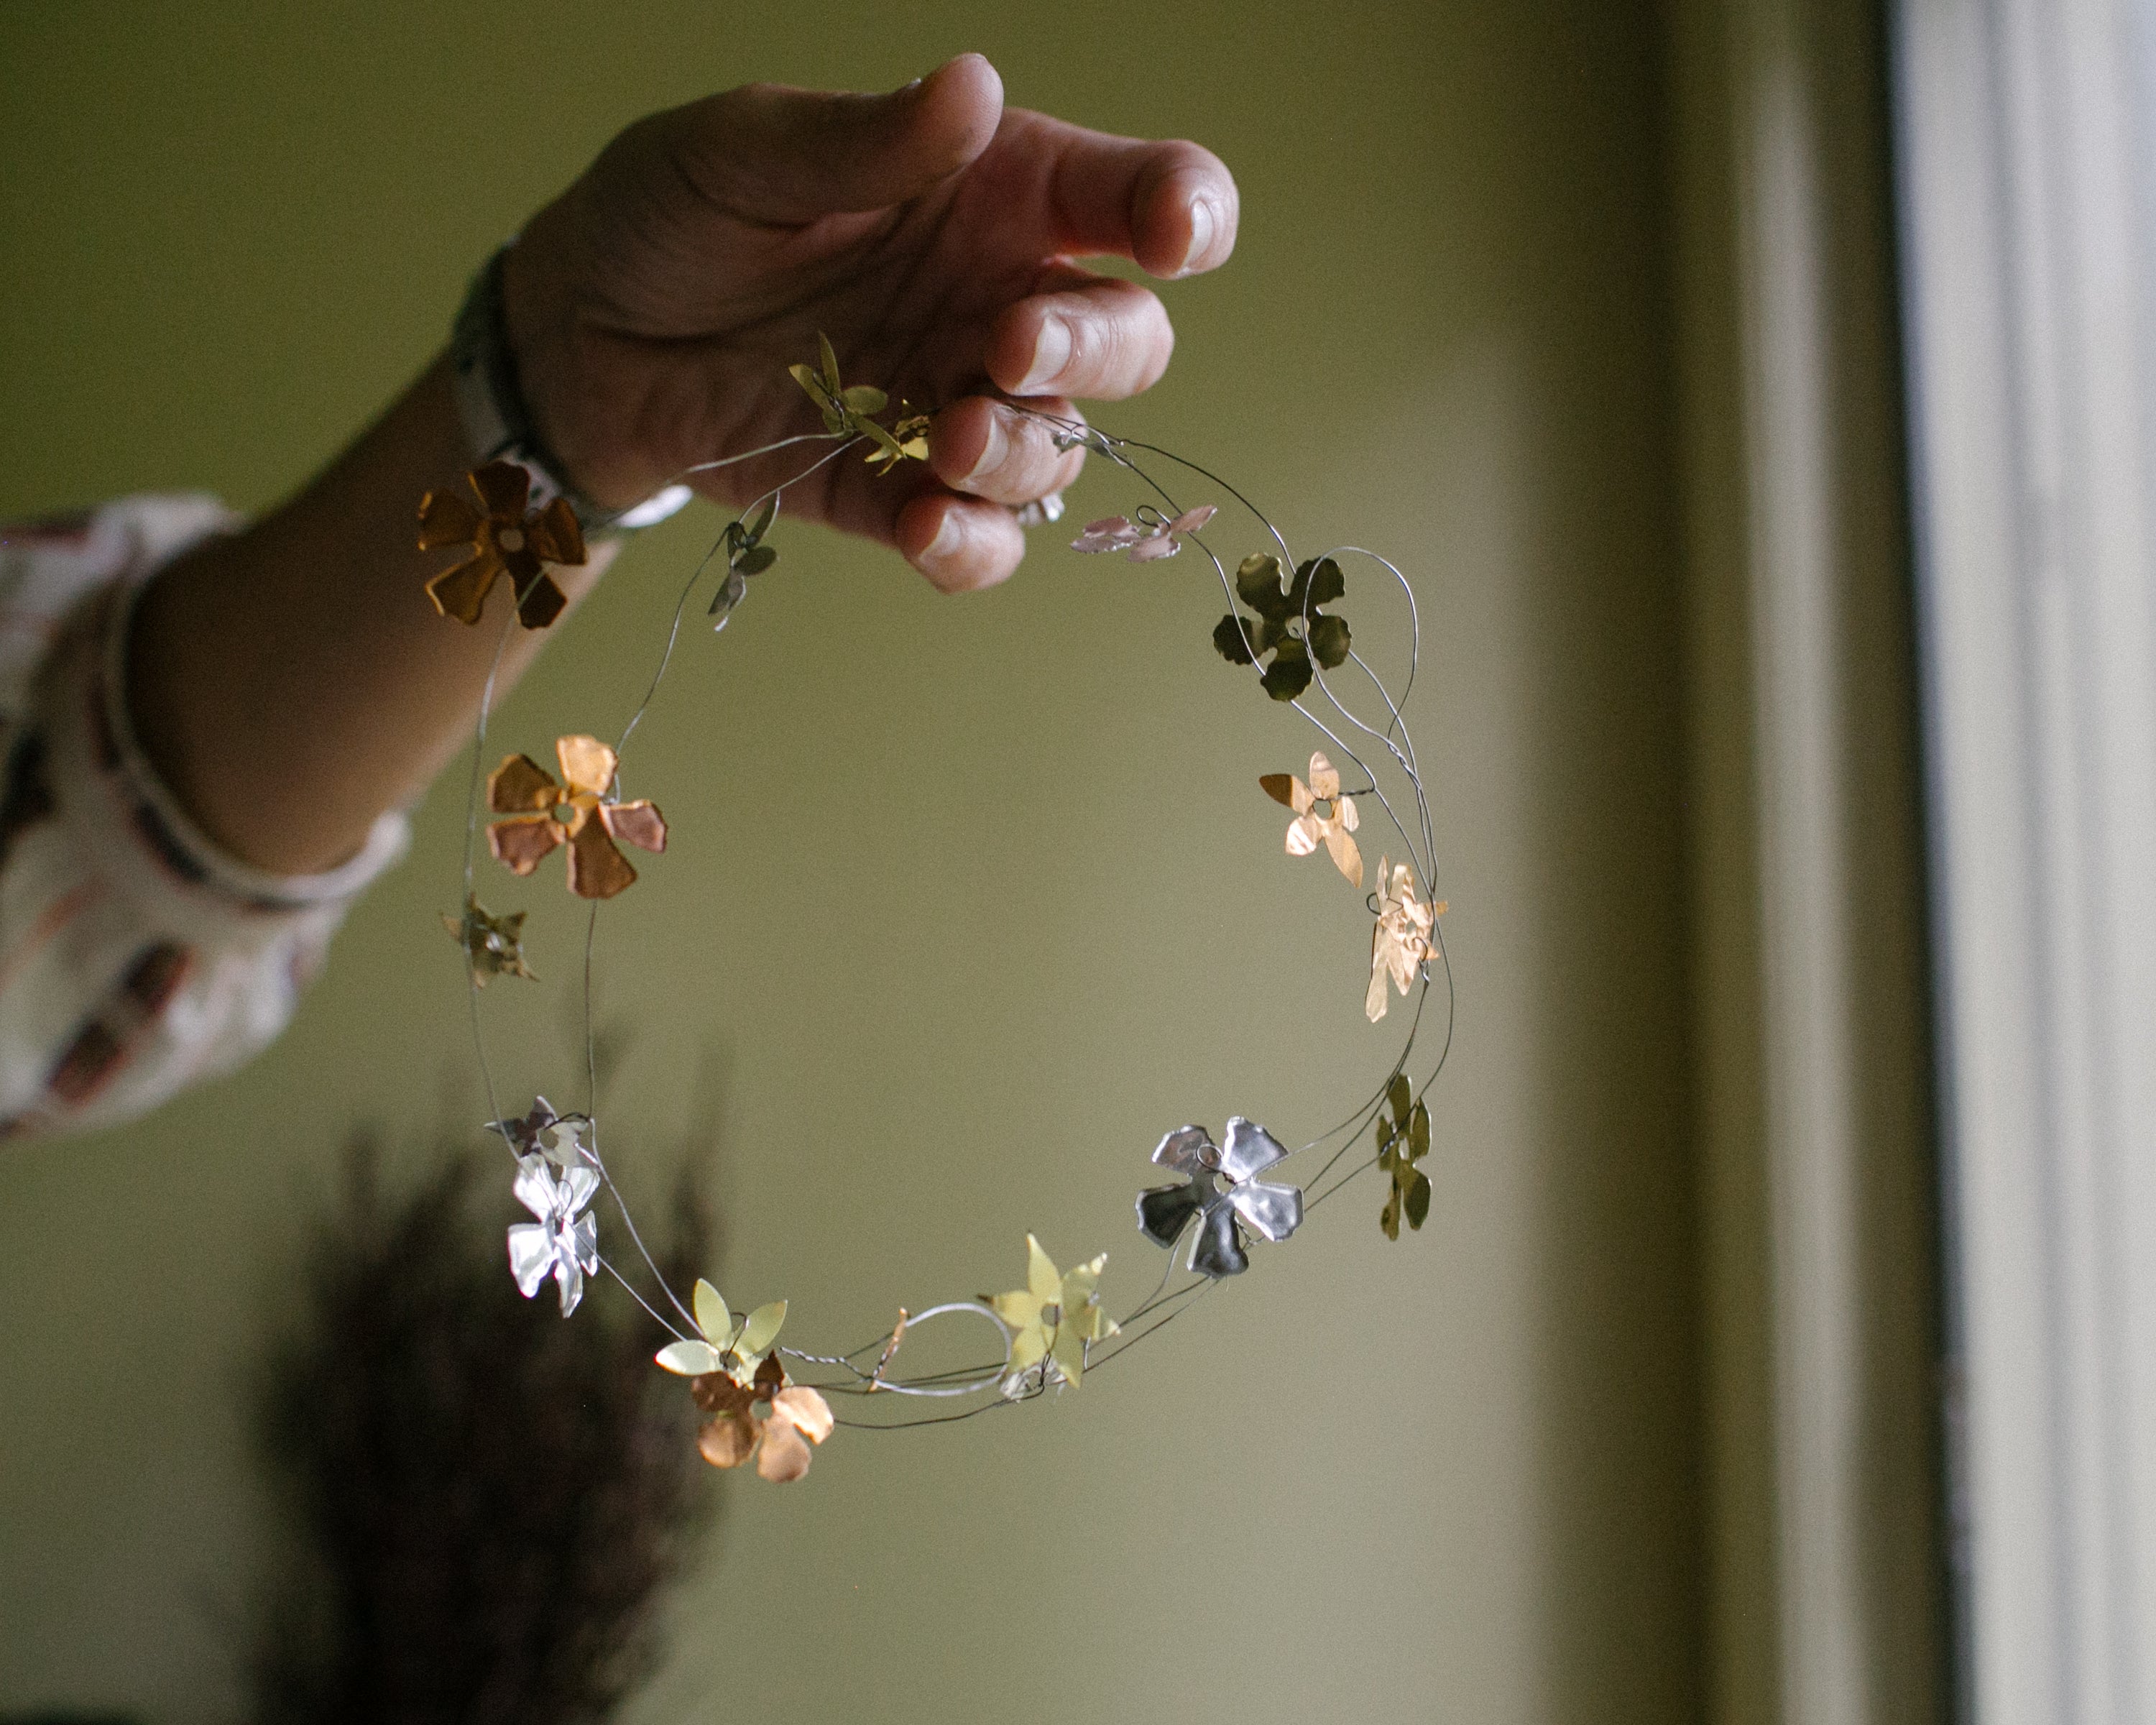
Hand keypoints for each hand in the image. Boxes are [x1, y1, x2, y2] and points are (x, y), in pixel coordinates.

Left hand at [503, 54, 1237, 592]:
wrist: (578, 338)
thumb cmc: (670, 212)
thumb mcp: (747, 152)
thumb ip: (865, 139)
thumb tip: (975, 88)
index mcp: (988, 193)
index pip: (1133, 196)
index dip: (1185, 211)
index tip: (1173, 238)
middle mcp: (992, 302)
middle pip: (1126, 340)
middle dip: (1096, 353)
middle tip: (1007, 351)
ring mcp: (951, 404)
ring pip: (1058, 451)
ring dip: (1023, 454)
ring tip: (942, 439)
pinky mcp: (895, 494)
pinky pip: (981, 541)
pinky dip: (973, 546)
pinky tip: (925, 523)